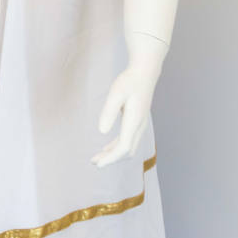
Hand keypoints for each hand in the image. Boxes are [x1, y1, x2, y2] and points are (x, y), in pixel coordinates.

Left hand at [92, 34, 166, 166]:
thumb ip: (109, 112)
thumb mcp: (116, 94)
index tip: (98, 164)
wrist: (144, 73)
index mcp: (134, 121)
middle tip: (93, 163)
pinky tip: (106, 149)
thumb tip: (101, 131)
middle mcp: (139, 126)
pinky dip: (117, 147)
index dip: (111, 158)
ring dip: (113, 155)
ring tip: (96, 159)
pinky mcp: (136, 122)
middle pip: (127, 151)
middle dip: (111, 159)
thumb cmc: (128, 82)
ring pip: (128, 148)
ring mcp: (139, 125)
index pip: (124, 147)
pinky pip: (128, 141)